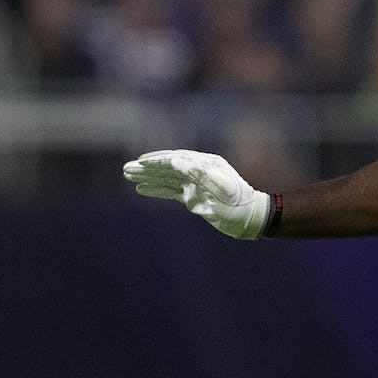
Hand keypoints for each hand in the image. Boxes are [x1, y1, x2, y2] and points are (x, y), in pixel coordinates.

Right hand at [122, 149, 269, 238]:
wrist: (251, 218)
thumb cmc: (239, 204)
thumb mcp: (223, 189)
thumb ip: (200, 173)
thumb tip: (177, 161)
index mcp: (205, 164)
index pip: (176, 159)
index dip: (157, 161)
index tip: (140, 163)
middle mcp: (197, 170)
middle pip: (167, 166)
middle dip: (146, 168)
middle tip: (125, 168)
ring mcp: (194, 182)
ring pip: (165, 178)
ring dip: (147, 177)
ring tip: (127, 175)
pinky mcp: (192, 195)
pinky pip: (170, 190)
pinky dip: (156, 189)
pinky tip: (141, 189)